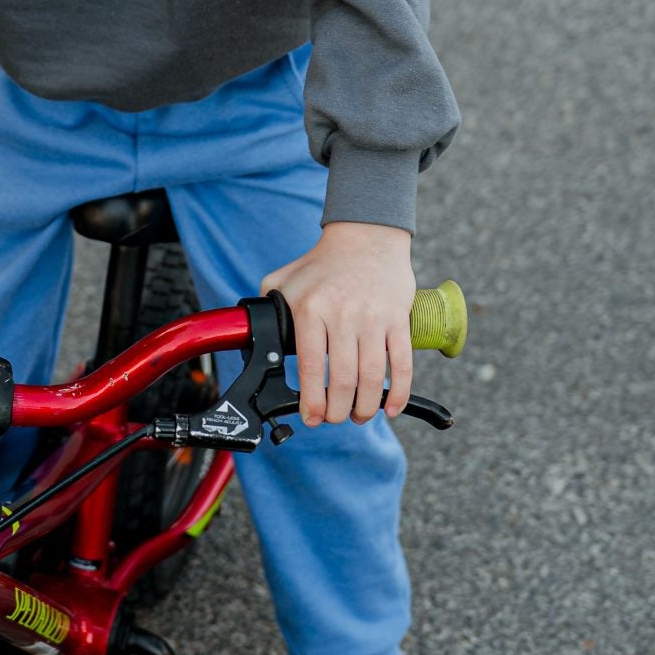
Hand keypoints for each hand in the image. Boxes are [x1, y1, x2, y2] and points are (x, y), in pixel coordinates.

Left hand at [260, 221, 415, 425]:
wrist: (366, 236)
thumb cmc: (322, 263)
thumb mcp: (284, 279)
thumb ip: (267, 307)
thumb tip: (252, 336)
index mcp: (311, 309)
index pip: (312, 367)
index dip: (312, 401)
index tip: (311, 418)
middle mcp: (343, 315)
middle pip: (344, 379)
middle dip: (338, 410)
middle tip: (333, 418)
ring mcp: (373, 318)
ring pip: (373, 377)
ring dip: (366, 407)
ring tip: (359, 416)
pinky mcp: (398, 319)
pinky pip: (401, 363)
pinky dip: (399, 391)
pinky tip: (392, 408)